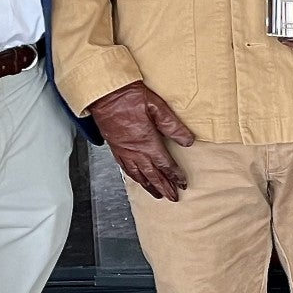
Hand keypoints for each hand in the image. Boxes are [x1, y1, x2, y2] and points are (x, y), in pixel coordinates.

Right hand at [88, 80, 196, 201]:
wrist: (104, 94)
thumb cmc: (130, 97)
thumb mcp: (157, 108)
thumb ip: (173, 126)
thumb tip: (188, 141)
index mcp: (147, 142)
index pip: (165, 164)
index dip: (175, 175)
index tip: (182, 183)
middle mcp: (135, 151)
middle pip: (153, 175)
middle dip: (164, 187)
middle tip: (173, 197)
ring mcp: (123, 151)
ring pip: (138, 175)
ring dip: (149, 186)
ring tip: (157, 195)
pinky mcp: (115, 148)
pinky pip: (125, 168)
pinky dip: (134, 177)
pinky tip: (137, 179)